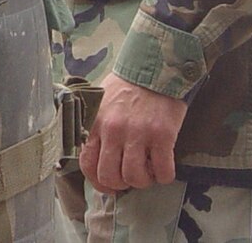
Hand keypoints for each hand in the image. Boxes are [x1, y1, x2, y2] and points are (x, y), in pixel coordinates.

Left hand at [79, 74, 187, 192]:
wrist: (156, 67)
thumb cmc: (128, 85)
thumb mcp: (100, 101)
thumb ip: (94, 125)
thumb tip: (93, 152)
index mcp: (96, 122)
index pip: (87, 164)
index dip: (98, 182)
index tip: (109, 184)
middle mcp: (114, 130)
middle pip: (110, 176)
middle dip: (121, 184)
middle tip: (130, 177)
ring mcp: (138, 133)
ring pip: (135, 177)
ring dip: (143, 180)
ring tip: (148, 170)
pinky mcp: (163, 135)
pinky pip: (163, 171)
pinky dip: (164, 176)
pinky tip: (163, 167)